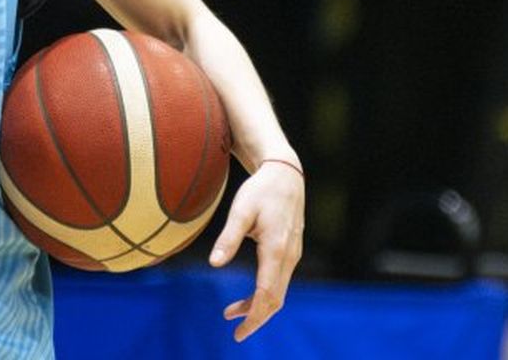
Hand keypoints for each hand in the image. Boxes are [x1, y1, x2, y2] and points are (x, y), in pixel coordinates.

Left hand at [208, 158, 304, 341]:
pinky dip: (265, 294)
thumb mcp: (241, 211)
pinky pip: (280, 281)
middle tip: (235, 332)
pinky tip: (249, 296)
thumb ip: (228, 238)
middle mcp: (289, 256)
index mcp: (276, 249)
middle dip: (256, 318)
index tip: (237, 330)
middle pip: (276, 299)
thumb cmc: (260, 191)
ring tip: (232, 313)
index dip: (253, 315)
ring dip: (258, 306)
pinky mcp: (291, 251)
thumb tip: (214, 264)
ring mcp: (293, 255)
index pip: (266, 293)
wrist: (285, 175)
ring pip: (279, 291)